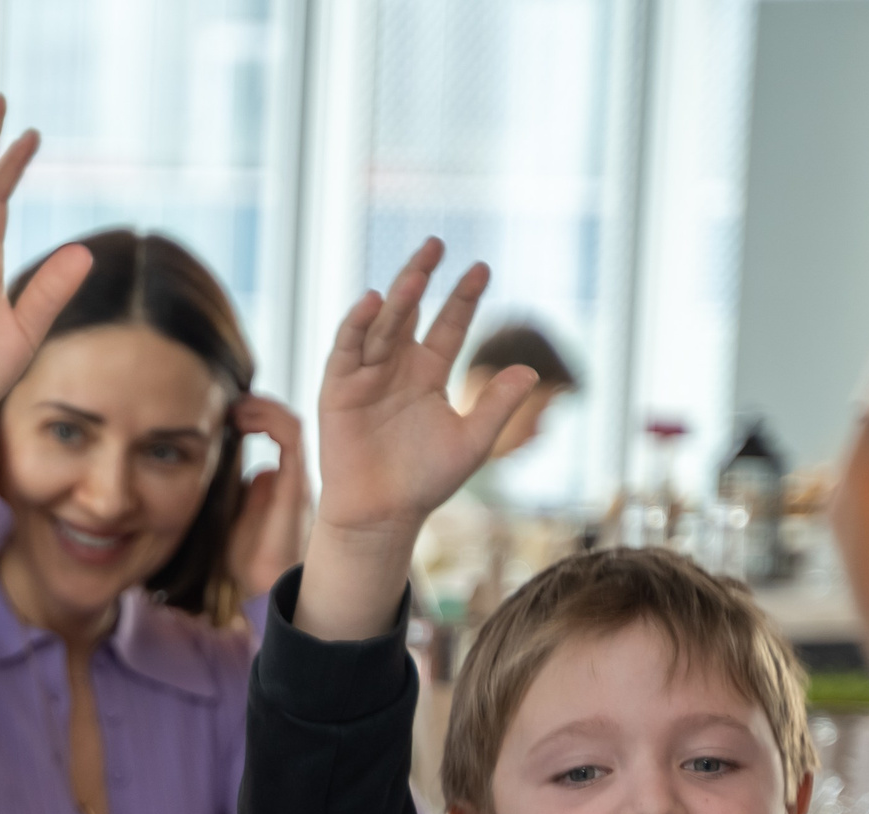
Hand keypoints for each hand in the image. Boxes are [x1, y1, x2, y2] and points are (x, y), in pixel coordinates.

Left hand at [226, 395, 309, 599]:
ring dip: (263, 407)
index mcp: (283, 482)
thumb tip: (236, 468)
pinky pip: (291, 437)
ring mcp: (297, 478)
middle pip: (286, 423)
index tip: (225, 410)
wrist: (264, 586)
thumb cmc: (250, 559)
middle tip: (227, 400)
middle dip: (258, 405)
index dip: (255, 414)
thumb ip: (240, 492)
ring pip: (291, 424)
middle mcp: (295, 476)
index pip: (278, 432)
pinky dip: (270, 419)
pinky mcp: (295, 482)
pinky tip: (244, 418)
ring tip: (236, 404)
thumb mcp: (236, 516)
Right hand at [313, 240, 533, 551]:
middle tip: (437, 243)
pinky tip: (371, 302)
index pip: (448, 325)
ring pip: (381, 326)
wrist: (381, 516)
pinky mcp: (338, 390)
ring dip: (396, 298)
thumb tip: (530, 371)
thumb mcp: (471, 441)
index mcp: (428, 375)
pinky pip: (347, 351)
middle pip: (410, 312)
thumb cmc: (425, 482)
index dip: (463, 298)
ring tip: (415, 273)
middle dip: (421, 278)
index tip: (482, 268)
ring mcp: (365, 376)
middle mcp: (396, 368)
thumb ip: (496, 405)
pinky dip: (356, 326)